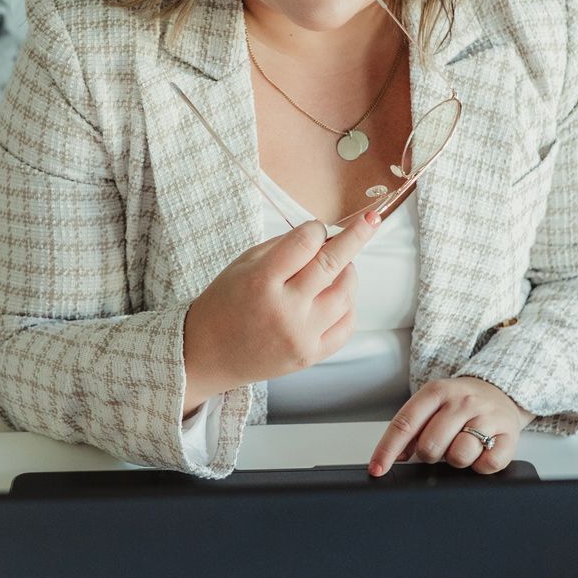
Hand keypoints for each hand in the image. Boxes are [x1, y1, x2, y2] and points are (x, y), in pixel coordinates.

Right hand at [181, 211, 380, 410]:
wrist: (208, 354)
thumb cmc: (225, 304)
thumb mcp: (243, 264)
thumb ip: (284, 247)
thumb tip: (325, 234)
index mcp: (261, 281)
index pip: (305, 242)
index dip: (316, 230)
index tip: (317, 230)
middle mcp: (284, 309)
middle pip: (333, 264)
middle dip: (356, 237)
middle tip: (370, 221)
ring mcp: (300, 335)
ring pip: (346, 294)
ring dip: (349, 273)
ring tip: (338, 268)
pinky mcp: (310, 355)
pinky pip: (346, 325)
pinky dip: (348, 305)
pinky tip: (336, 296)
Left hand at [368, 376, 532, 476]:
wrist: (501, 392)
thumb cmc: (460, 404)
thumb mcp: (432, 405)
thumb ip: (411, 428)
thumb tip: (394, 457)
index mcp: (436, 392)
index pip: (405, 423)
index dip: (388, 450)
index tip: (377, 469)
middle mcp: (462, 401)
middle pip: (430, 446)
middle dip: (429, 455)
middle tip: (440, 447)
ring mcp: (488, 416)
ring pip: (459, 456)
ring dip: (456, 460)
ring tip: (461, 446)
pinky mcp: (509, 435)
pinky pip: (487, 465)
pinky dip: (480, 466)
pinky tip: (481, 452)